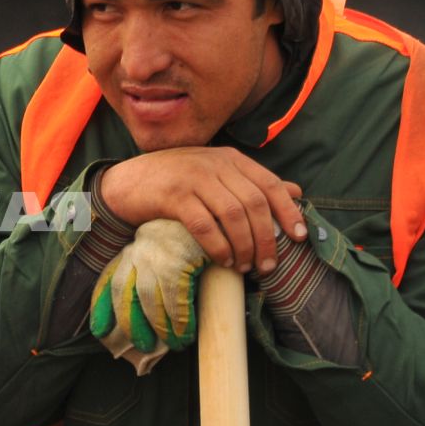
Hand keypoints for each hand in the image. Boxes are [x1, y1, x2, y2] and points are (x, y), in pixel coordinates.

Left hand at [90, 220, 207, 375]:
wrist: (211, 208)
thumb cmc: (190, 235)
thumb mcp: (165, 251)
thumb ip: (154, 274)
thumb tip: (152, 312)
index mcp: (133, 252)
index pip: (111, 282)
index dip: (103, 307)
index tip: (99, 330)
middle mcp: (140, 253)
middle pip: (127, 295)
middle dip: (132, 323)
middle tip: (143, 346)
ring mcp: (157, 255)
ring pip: (151, 299)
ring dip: (162, 326)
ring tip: (176, 344)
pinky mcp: (179, 257)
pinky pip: (175, 296)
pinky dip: (180, 319)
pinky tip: (185, 332)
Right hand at [97, 147, 305, 273]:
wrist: (126, 182)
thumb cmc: (174, 181)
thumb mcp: (216, 175)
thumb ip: (253, 182)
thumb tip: (297, 191)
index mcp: (230, 158)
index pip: (270, 184)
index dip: (288, 212)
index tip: (299, 237)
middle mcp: (215, 164)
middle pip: (254, 203)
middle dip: (267, 238)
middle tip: (268, 265)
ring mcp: (193, 178)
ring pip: (233, 215)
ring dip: (244, 246)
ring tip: (245, 267)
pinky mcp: (173, 196)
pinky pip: (205, 225)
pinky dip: (219, 247)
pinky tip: (223, 261)